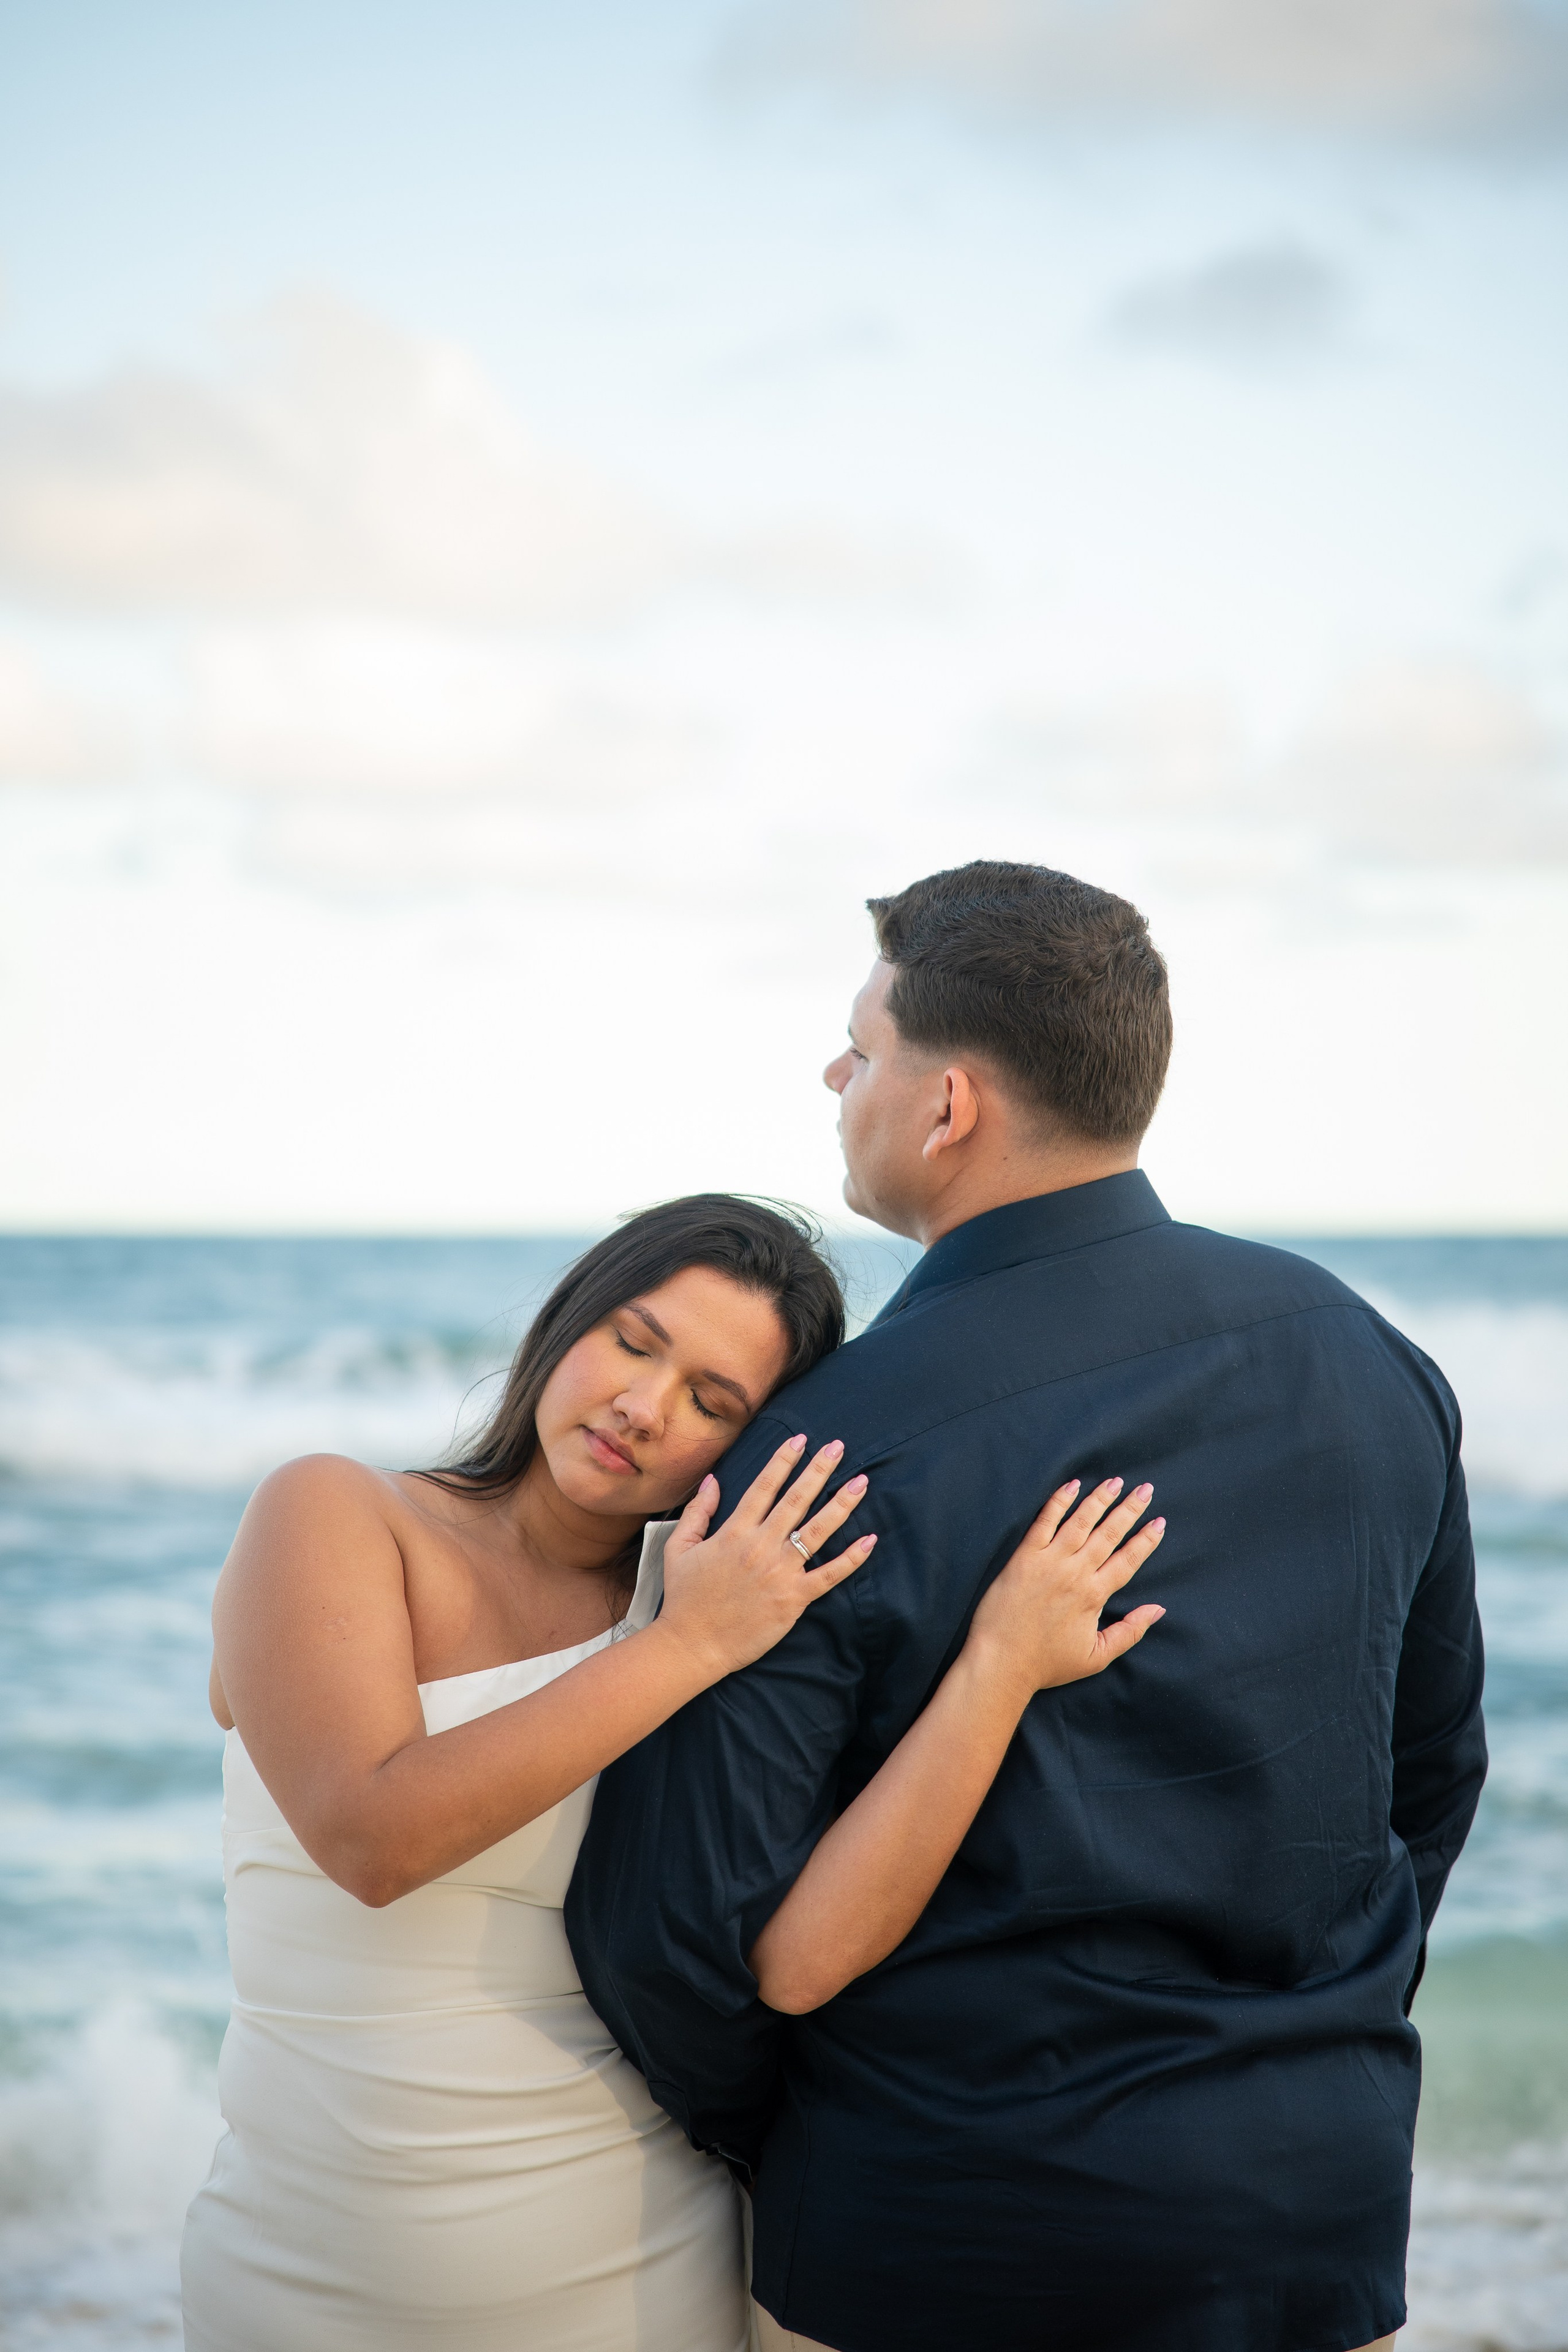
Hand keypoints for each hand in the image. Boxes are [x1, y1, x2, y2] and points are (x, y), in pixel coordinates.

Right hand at [659, 1434, 874, 1679]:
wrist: (692, 1643)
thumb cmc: (684, 1597)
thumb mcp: (680, 1547)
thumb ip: (698, 1511)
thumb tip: (712, 1479)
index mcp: (734, 1531)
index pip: (764, 1486)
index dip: (784, 1460)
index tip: (801, 1439)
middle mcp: (761, 1546)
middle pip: (796, 1500)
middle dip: (819, 1470)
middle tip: (838, 1447)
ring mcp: (780, 1572)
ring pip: (817, 1531)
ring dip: (841, 1504)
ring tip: (861, 1482)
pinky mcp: (794, 1599)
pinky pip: (828, 1575)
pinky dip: (851, 1559)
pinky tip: (869, 1540)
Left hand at [965, 1476, 1165, 1701]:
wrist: (1001, 1661)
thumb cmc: (1047, 1663)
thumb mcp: (1096, 1657)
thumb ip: (1130, 1631)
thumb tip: (1158, 1610)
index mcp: (1094, 1596)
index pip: (1127, 1560)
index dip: (1145, 1541)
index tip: (1159, 1522)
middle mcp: (1075, 1573)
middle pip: (1108, 1534)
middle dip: (1129, 1510)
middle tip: (1145, 1489)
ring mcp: (1049, 1562)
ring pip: (1080, 1522)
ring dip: (1099, 1499)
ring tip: (1115, 1482)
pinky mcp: (1024, 1557)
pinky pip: (1044, 1522)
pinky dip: (1058, 1502)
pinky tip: (1071, 1486)